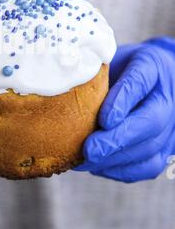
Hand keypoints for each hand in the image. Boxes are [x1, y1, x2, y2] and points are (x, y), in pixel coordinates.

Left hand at [75, 37, 174, 181]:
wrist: (151, 78)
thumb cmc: (122, 67)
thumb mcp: (110, 58)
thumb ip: (95, 70)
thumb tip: (63, 81)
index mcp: (152, 67)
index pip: (139, 82)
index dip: (123, 101)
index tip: (104, 120)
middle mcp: (167, 98)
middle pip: (150, 122)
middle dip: (117, 140)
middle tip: (89, 150)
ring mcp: (170, 125)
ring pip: (149, 148)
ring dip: (115, 159)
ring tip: (84, 161)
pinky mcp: (164, 148)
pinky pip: (147, 166)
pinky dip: (120, 170)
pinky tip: (96, 166)